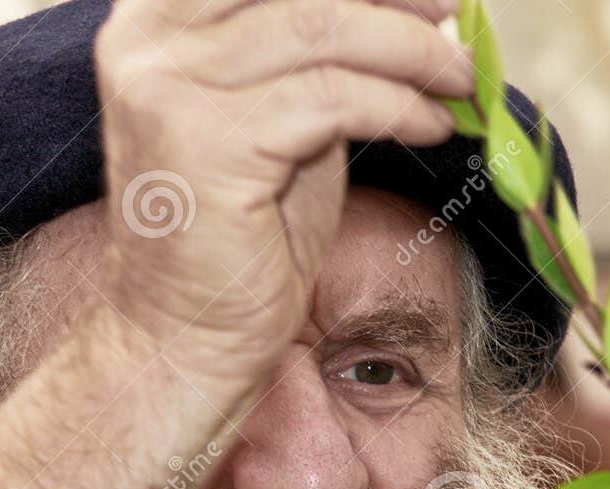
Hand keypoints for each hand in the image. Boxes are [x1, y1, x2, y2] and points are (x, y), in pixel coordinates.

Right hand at [95, 0, 472, 396]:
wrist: (187, 336)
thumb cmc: (240, 237)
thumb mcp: (282, 119)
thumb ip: (317, 56)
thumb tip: (412, 8)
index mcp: (154, 21)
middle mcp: (150, 42)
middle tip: (456, 13)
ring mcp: (171, 89)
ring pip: (323, 28)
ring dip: (409, 51)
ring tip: (460, 81)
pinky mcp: (211, 143)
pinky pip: (333, 98)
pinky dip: (397, 105)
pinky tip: (432, 125)